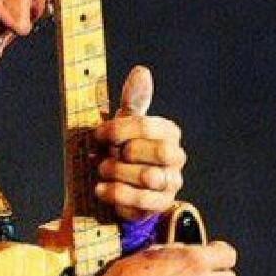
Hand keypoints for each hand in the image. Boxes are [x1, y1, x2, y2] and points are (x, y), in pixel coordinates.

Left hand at [92, 65, 185, 220]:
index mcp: (169, 132)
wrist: (124, 186)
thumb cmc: (125, 149)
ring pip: (149, 177)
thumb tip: (142, 71)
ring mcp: (171, 182)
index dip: (120, 130)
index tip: (98, 134)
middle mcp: (176, 157)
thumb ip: (133, 101)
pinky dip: (117, 195)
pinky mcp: (160, 205)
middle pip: (159, 152)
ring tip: (102, 171)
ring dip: (118, 173)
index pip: (148, 125)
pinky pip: (142, 201)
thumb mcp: (126, 124)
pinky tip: (101, 189)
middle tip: (105, 156)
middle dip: (125, 154)